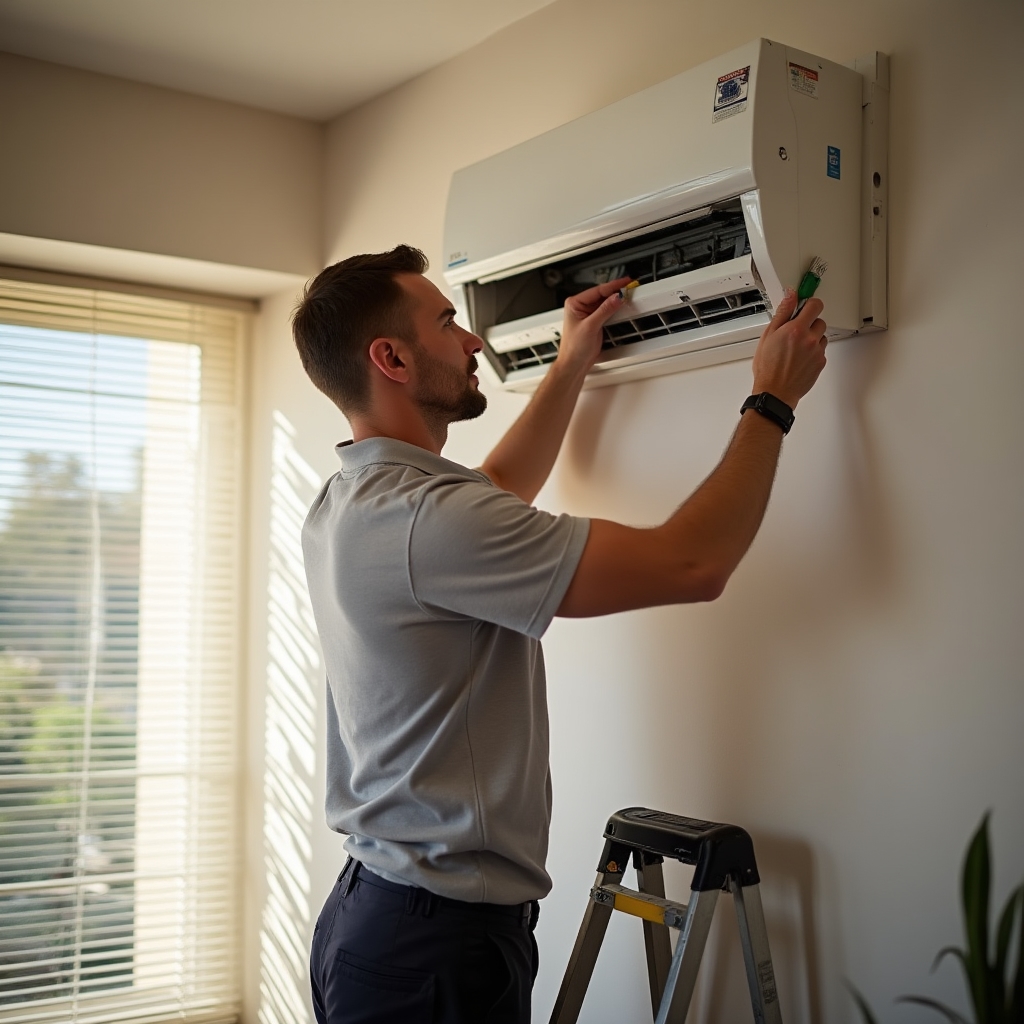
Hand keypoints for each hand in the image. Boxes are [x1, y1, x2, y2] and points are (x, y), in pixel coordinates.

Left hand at [556, 277, 631, 374]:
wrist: (574, 365)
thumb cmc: (573, 349)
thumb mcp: (590, 326)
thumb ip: (605, 310)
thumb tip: (617, 298)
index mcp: (574, 304)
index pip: (597, 290)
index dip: (612, 286)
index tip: (625, 283)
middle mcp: (580, 307)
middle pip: (602, 295)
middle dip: (616, 292)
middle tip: (630, 288)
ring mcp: (588, 315)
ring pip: (605, 303)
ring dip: (616, 301)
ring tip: (627, 296)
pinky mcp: (595, 323)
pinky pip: (607, 312)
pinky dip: (615, 310)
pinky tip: (621, 307)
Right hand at [751, 289, 826, 408]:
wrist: (775, 393)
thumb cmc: (768, 368)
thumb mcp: (768, 336)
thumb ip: (782, 313)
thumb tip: (790, 297)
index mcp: (796, 329)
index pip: (815, 305)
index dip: (810, 304)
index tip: (805, 307)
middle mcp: (810, 339)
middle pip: (820, 320)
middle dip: (809, 323)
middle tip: (796, 332)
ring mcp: (817, 351)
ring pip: (821, 336)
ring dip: (812, 338)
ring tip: (797, 348)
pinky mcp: (821, 362)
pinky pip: (821, 350)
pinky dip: (813, 351)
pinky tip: (800, 358)